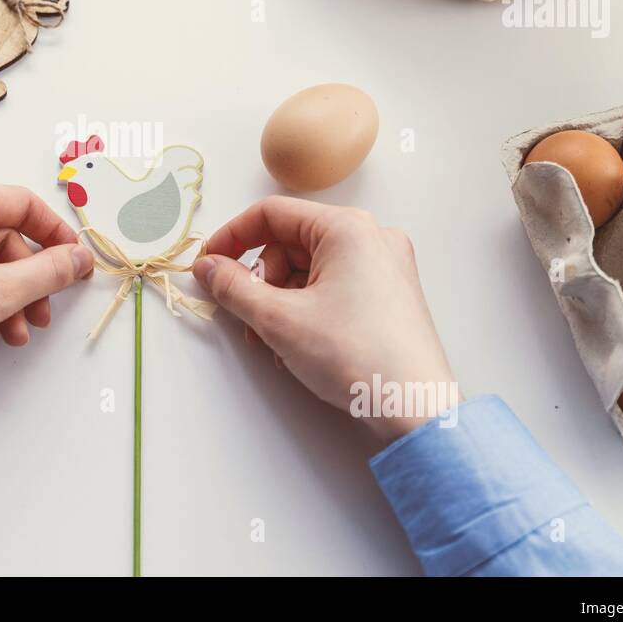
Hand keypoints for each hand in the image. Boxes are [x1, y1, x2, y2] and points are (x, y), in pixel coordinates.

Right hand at [193, 197, 457, 443]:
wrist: (415, 408)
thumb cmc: (354, 355)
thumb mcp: (278, 319)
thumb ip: (233, 287)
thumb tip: (207, 267)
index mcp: (348, 228)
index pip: (272, 213)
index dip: (231, 238)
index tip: (208, 266)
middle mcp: (371, 237)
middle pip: (290, 243)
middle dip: (261, 281)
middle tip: (249, 318)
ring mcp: (385, 266)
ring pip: (310, 269)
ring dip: (281, 301)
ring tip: (274, 343)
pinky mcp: (390, 294)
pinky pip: (334, 287)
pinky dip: (308, 309)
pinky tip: (300, 346)